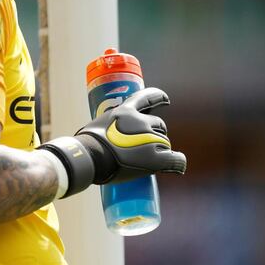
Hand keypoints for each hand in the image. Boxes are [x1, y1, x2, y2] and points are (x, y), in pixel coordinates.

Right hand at [38, 88, 185, 197]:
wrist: (89, 157)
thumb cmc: (86, 144)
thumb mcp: (97, 125)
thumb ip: (107, 127)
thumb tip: (102, 139)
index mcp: (127, 111)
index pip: (146, 98)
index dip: (158, 97)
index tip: (166, 100)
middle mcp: (142, 122)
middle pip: (159, 125)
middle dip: (156, 133)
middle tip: (144, 147)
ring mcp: (151, 139)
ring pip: (165, 143)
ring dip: (160, 150)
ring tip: (147, 162)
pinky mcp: (157, 158)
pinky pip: (175, 160)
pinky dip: (178, 163)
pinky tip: (177, 167)